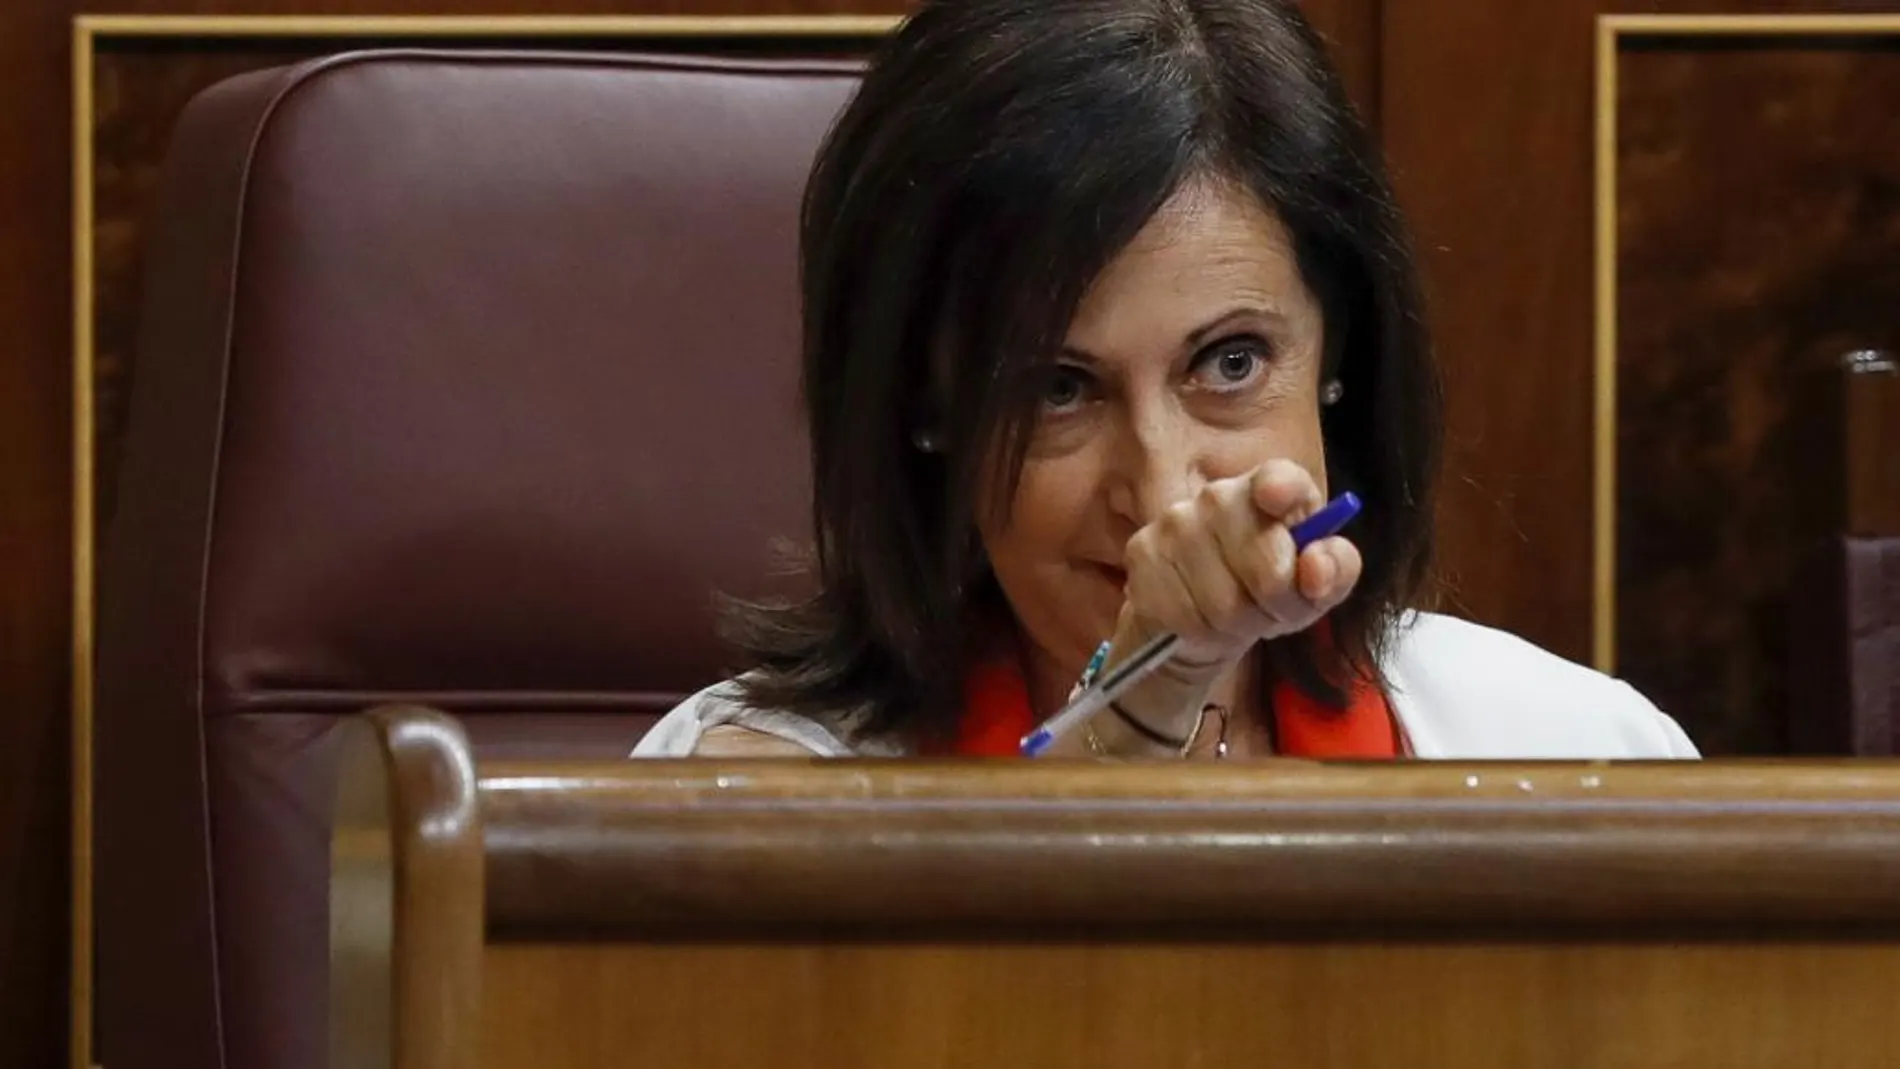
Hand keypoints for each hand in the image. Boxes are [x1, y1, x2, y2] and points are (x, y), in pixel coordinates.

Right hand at [1116, 459, 1361, 677]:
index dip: (1282, 487)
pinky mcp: (1142, 555)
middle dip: (1277, 601)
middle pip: (1264, 559)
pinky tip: (1200, 623)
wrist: (1194, 622)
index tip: (1278, 499)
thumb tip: (1317, 567)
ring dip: (1239, 624)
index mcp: (1268, 491)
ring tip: (1235, 618)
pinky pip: (1187, 616)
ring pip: (1225, 600)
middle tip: (1272, 609)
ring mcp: (1175, 523)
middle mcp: (1218, 496)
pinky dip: (1202, 633)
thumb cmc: (1262, 594)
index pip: (1279, 478)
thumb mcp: (1312, 589)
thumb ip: (1334, 572)